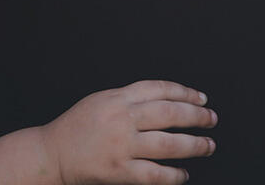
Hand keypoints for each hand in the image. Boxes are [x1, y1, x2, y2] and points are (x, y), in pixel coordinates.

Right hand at [39, 80, 216, 184]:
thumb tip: (163, 100)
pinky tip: (183, 174)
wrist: (52, 153)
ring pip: (168, 143)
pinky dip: (173, 175)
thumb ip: (128, 99)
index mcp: (118, 97)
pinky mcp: (119, 171)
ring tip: (208, 146)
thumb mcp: (101, 100)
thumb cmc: (76, 127)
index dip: (184, 92)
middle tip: (211, 119)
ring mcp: (121, 145)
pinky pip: (154, 174)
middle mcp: (122, 118)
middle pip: (169, 112)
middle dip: (195, 115)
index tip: (201, 98)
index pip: (159, 89)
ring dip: (193, 145)